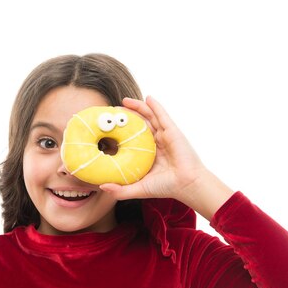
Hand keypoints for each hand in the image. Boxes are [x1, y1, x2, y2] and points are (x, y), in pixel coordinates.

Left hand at [100, 96, 232, 219]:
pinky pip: (163, 115)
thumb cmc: (166, 187)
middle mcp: (157, 143)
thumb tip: (101, 186)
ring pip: (150, 117)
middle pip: (140, 124)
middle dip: (127, 116)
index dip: (122, 131)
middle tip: (113, 111)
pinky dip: (156, 106)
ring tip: (124, 101)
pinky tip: (148, 98)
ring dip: (138, 107)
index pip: (133, 138)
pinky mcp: (173, 131)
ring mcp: (165, 136)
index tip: (109, 126)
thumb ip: (121, 190)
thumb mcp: (139, 188)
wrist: (186, 184)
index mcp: (149, 154)